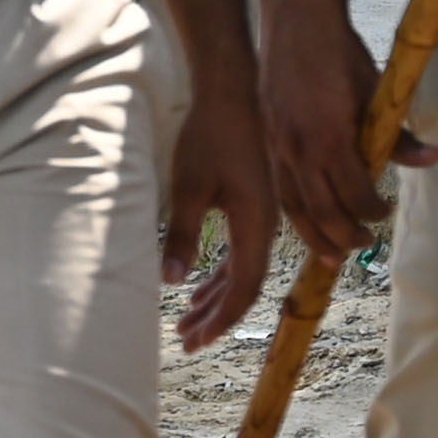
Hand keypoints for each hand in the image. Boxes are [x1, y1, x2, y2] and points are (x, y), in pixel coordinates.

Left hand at [165, 85, 284, 346]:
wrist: (232, 94)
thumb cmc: (209, 137)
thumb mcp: (188, 187)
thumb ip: (183, 234)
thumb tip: (171, 281)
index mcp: (256, 225)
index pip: (244, 287)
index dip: (221, 318)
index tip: (197, 340)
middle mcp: (265, 227)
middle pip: (244, 286)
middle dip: (215, 317)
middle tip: (186, 342)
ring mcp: (260, 219)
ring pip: (241, 272)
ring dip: (214, 299)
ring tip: (186, 324)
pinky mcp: (251, 209)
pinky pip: (238, 253)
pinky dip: (218, 275)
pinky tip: (197, 288)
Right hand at [259, 0, 398, 266]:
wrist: (294, 20)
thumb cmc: (338, 52)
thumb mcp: (375, 92)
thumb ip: (397, 134)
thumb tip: (432, 158)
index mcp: (327, 139)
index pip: (353, 193)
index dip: (372, 210)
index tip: (384, 212)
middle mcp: (297, 149)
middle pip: (320, 211)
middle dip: (343, 235)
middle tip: (363, 246)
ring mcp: (277, 145)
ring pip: (294, 206)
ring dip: (315, 234)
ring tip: (332, 253)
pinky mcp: (267, 139)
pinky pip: (280, 187)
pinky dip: (294, 211)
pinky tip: (305, 220)